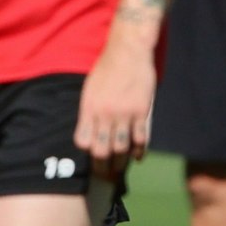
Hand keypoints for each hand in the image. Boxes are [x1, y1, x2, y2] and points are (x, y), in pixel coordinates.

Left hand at [73, 35, 157, 176]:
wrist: (128, 51)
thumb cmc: (106, 68)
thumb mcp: (89, 89)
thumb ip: (89, 111)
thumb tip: (89, 131)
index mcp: (89, 109)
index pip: (83, 142)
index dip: (87, 153)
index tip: (91, 157)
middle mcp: (105, 114)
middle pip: (101, 150)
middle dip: (102, 166)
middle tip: (105, 174)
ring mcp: (125, 114)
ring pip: (121, 148)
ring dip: (121, 162)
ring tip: (120, 168)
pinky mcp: (142, 112)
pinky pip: (141, 139)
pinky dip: (139, 151)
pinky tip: (138, 156)